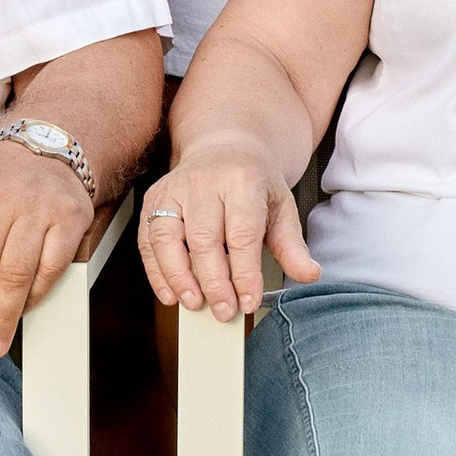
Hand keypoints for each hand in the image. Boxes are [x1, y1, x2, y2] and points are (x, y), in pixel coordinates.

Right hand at [136, 143, 317, 321]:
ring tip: (195, 303)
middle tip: (224, 310)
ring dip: (179, 277)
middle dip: (213, 282)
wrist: (226, 146)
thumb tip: (308, 274)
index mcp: (242, 180)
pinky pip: (147, 239)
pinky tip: (170, 293)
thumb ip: (291, 245)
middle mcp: (203, 182)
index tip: (249, 301)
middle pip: (203, 239)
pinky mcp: (153, 199)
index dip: (244, 274)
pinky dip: (156, 271)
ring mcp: (174, 189)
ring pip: (167, 238)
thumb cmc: (253, 182)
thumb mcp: (281, 206)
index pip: (242, 234)